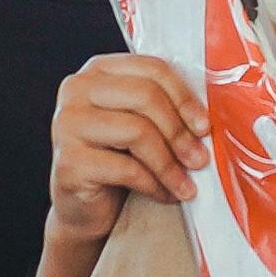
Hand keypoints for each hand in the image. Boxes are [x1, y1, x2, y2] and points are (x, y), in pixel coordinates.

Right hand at [48, 54, 206, 247]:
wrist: (85, 207)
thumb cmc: (118, 160)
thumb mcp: (141, 124)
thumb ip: (163, 107)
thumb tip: (208, 116)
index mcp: (99, 70)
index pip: (151, 69)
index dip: (184, 97)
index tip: (204, 126)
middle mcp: (76, 89)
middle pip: (145, 96)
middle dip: (179, 131)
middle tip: (200, 159)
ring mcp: (67, 124)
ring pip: (137, 131)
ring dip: (170, 164)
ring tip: (186, 185)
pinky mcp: (69, 161)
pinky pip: (126, 168)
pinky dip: (154, 184)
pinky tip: (165, 195)